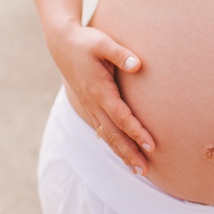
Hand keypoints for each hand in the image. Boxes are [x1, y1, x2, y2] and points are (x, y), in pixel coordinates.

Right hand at [51, 22, 155, 175]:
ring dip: (121, 153)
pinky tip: (120, 153)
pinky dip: (112, 143)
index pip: (121, 117)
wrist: (61, 43)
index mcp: (99, 90)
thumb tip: (138, 64)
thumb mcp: (103, 43)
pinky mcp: (87, 106)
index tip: (152, 146)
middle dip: (129, 153)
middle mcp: (92, 103)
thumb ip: (121, 54)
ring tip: (137, 169)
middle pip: (113, 134)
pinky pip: (100, 130)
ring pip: (106, 135)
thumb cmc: (86, 41)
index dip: (136, 132)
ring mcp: (88, 106)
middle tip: (145, 171)